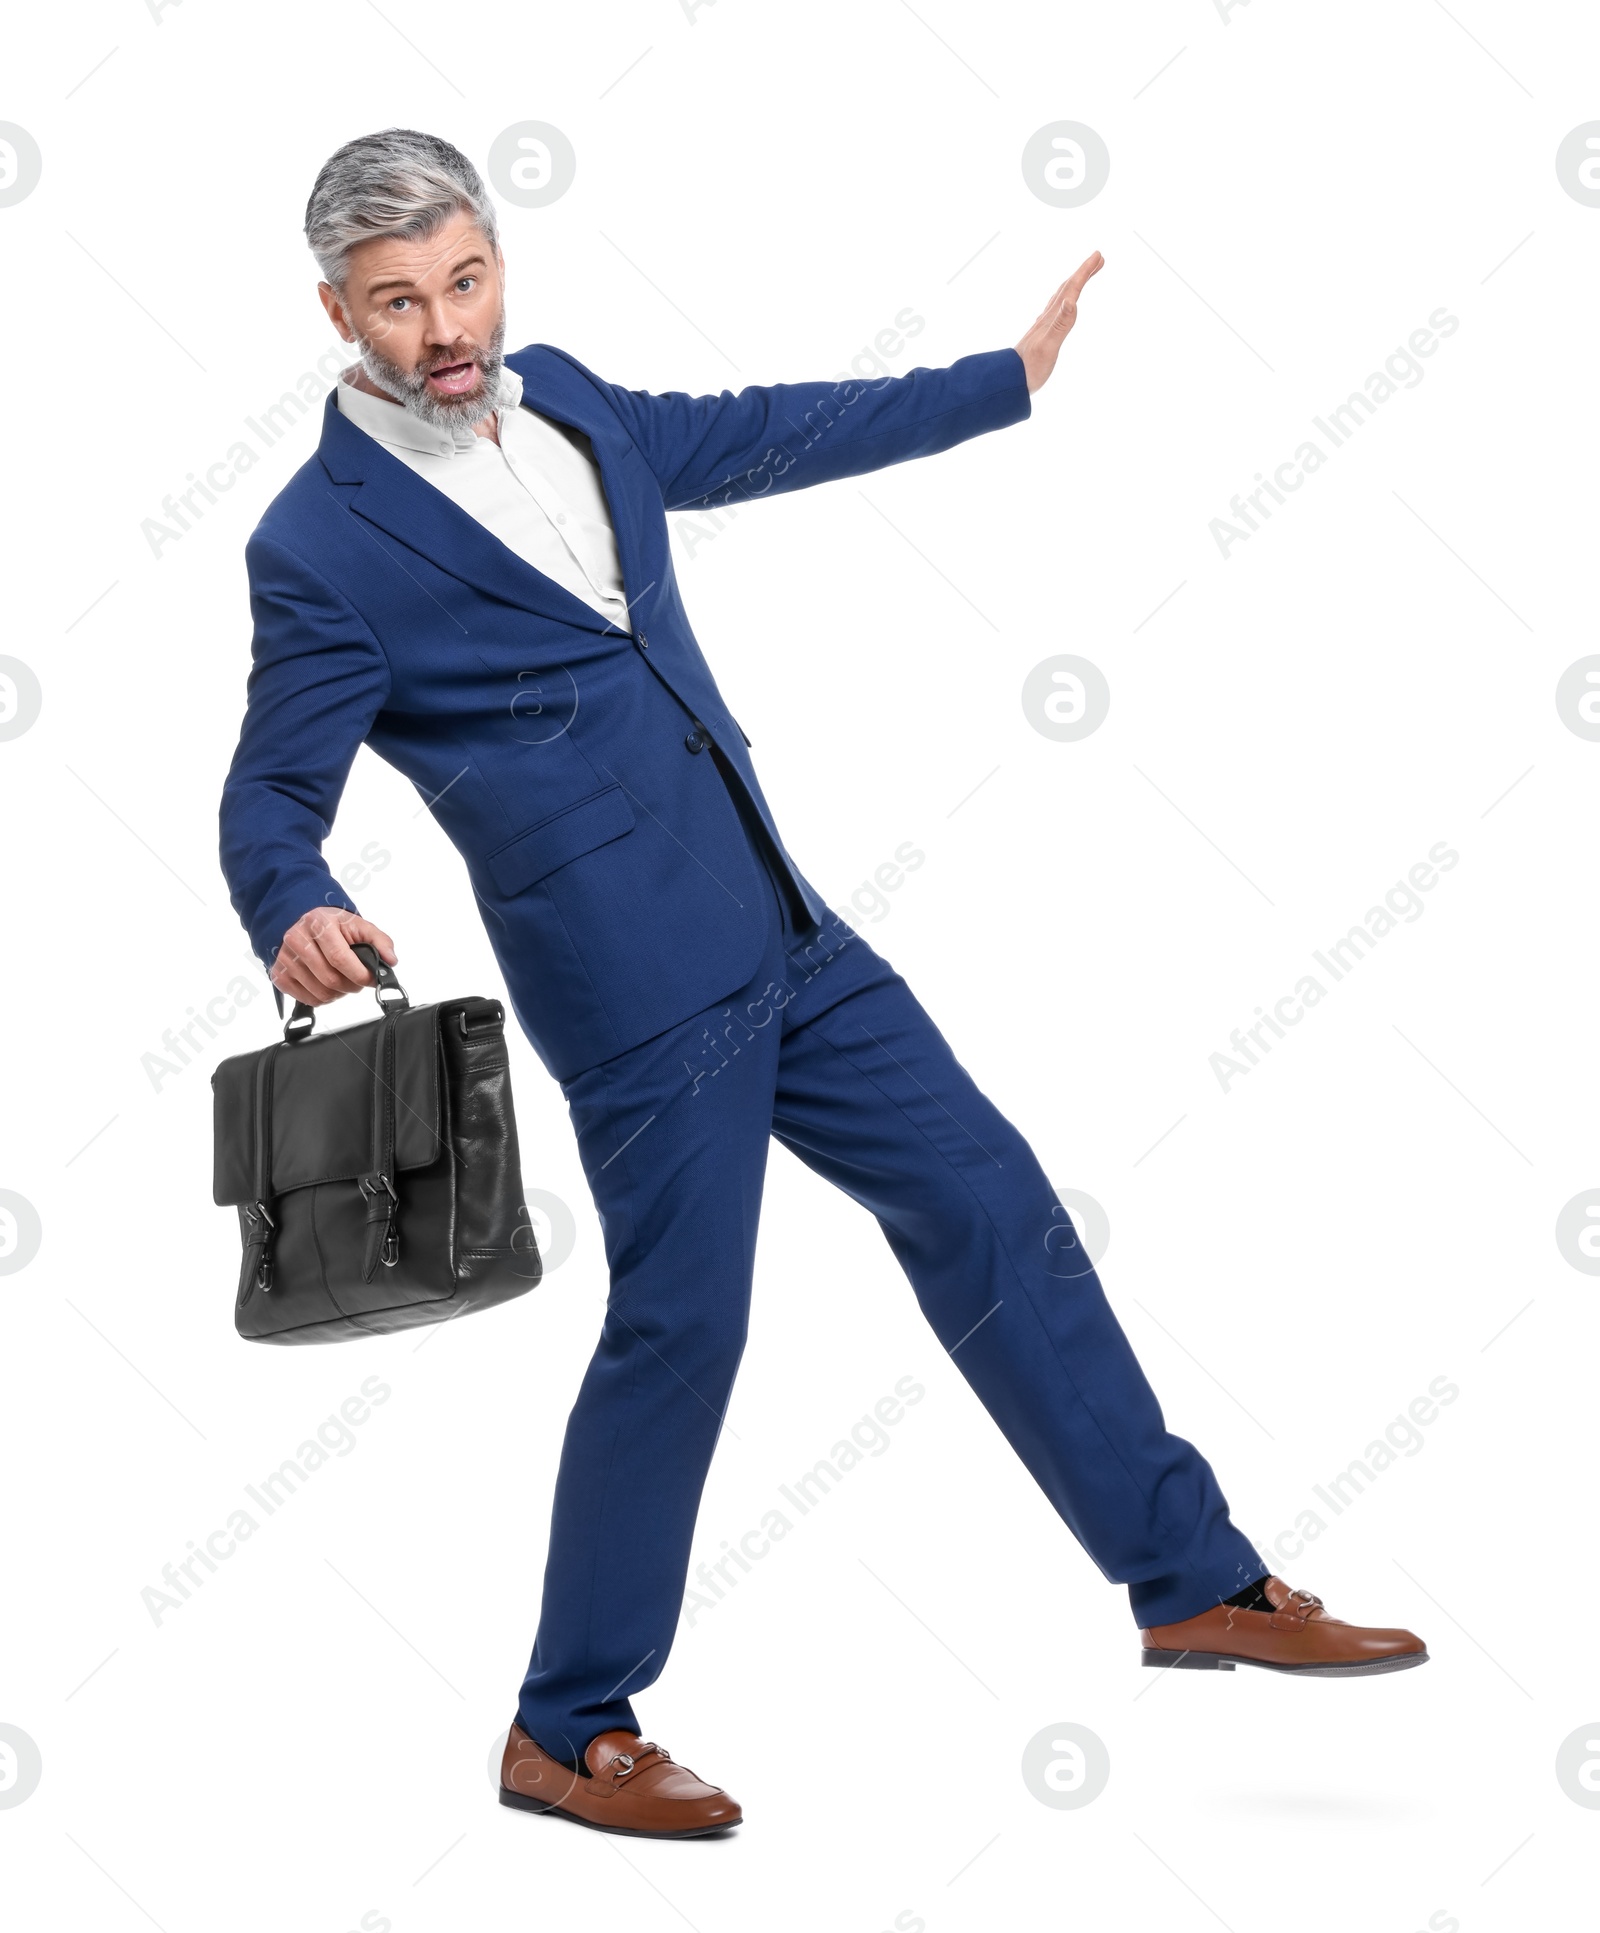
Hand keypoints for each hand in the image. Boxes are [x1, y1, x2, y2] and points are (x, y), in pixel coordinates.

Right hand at [271, 908, 397, 1007]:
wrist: (305, 923)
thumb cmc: (333, 926)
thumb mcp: (358, 925)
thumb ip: (380, 941)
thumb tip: (390, 960)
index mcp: (318, 924)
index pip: (340, 958)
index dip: (359, 974)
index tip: (370, 979)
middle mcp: (296, 939)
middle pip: (330, 979)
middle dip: (352, 986)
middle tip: (358, 981)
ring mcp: (285, 958)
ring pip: (320, 993)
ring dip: (339, 994)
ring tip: (343, 981)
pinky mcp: (279, 974)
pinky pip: (307, 999)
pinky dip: (323, 998)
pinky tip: (327, 985)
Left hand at [1014, 252, 1104, 392]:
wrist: (1009, 380)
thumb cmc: (1030, 368)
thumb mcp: (1049, 346)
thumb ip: (1061, 324)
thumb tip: (1072, 301)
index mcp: (1052, 317)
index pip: (1071, 289)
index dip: (1084, 272)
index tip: (1098, 256)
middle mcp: (1047, 317)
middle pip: (1067, 288)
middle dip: (1082, 273)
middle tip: (1097, 259)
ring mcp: (1044, 325)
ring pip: (1062, 297)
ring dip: (1074, 284)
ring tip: (1084, 276)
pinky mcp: (1042, 334)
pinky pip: (1057, 310)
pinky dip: (1065, 301)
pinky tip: (1064, 305)